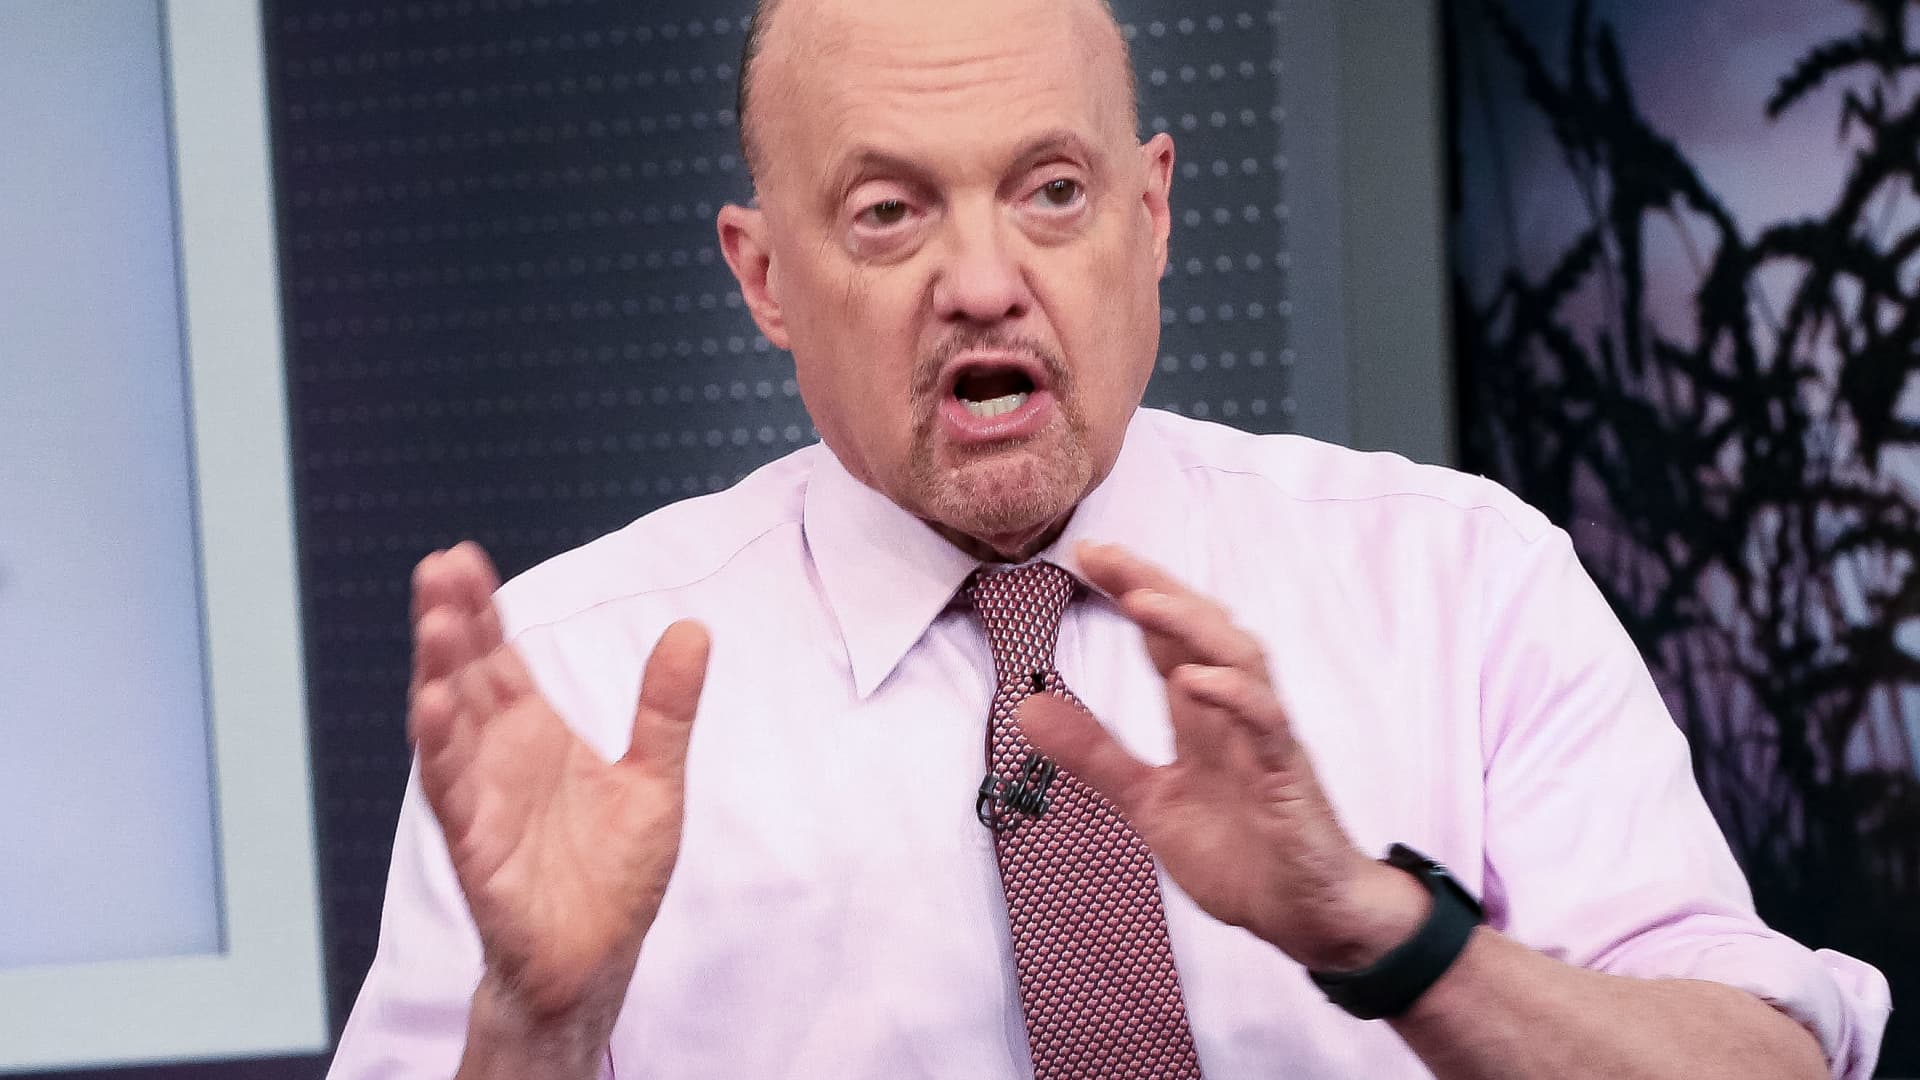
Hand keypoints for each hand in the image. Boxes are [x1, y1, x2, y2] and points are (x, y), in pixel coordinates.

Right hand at [409, 542, 710, 1026]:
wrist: (596, 962)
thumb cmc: (612, 876)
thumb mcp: (654, 778)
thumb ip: (664, 707)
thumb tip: (693, 629)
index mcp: (534, 734)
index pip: (499, 658)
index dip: (480, 610)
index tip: (462, 558)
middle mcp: (499, 759)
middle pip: (466, 677)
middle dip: (448, 623)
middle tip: (438, 568)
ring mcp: (483, 801)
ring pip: (448, 727)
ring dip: (435, 675)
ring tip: (431, 623)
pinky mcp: (478, 849)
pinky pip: (453, 794)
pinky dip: (440, 751)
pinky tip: (433, 708)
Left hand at [1019, 542, 1427, 971]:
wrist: (1301, 915)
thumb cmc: (1238, 854)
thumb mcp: (1148, 802)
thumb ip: (1094, 755)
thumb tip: (1026, 709)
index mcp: (1199, 715)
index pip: (1164, 637)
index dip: (1132, 592)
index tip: (1086, 555)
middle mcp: (1232, 712)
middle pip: (1200, 628)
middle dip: (1154, 587)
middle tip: (1103, 554)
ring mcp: (1263, 737)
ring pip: (1238, 657)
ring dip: (1191, 626)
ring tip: (1141, 601)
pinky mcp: (1287, 773)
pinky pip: (1266, 721)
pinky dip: (1233, 695)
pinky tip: (1195, 680)